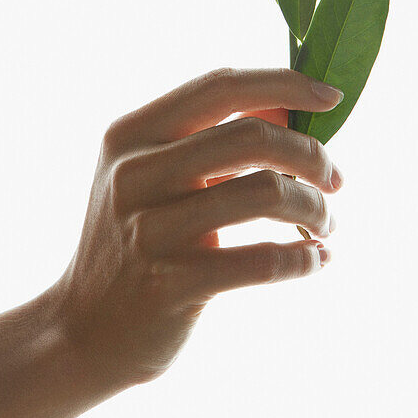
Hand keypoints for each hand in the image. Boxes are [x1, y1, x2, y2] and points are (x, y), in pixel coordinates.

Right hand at [52, 66, 344, 396]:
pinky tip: (316, 260)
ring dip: (314, 207)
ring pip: (265, 193)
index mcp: (132, 134)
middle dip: (311, 155)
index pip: (220, 87)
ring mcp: (150, 229)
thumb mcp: (151, 176)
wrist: (82, 333)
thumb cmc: (136, 241)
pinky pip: (262, 261)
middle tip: (335, 179)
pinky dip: (304, 258)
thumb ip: (209, 139)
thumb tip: (290, 112)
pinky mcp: (170, 284)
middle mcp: (136, 173)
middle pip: (251, 136)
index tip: (330, 97)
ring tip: (325, 224)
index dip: (283, 85)